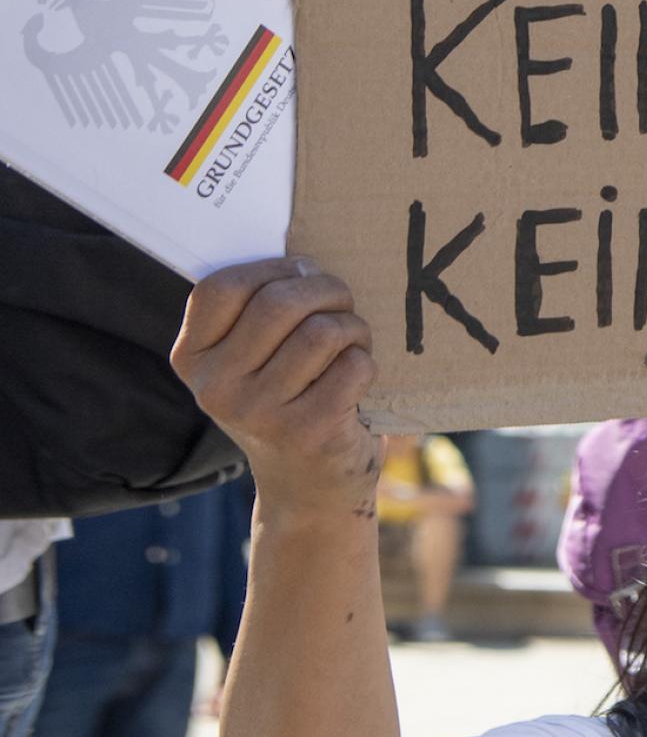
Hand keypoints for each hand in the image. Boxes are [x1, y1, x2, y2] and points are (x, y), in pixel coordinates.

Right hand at [172, 259, 377, 523]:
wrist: (308, 487)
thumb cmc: (289, 399)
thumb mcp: (253, 358)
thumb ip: (256, 309)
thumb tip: (298, 249)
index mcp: (191, 357)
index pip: (221, 287)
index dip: (273, 268)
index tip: (302, 273)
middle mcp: (213, 387)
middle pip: (279, 302)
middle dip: (327, 291)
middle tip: (343, 304)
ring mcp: (257, 413)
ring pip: (323, 331)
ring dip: (352, 329)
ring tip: (351, 345)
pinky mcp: (306, 432)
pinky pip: (352, 366)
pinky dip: (365, 363)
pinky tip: (355, 381)